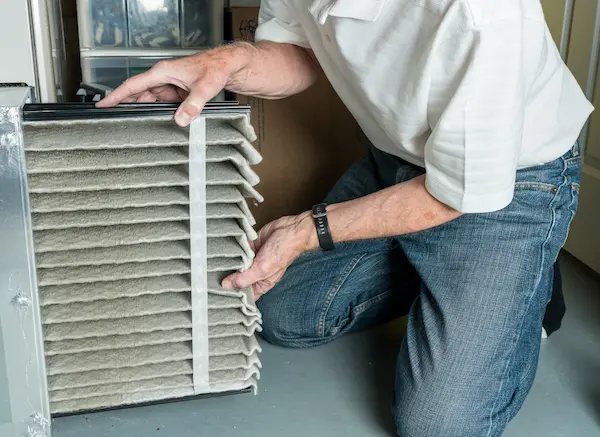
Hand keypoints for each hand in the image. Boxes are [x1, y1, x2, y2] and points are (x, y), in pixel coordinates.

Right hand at [96, 50, 234, 126]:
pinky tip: (154, 124)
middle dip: (125, 107)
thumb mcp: (205, 88)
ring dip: (142, 112)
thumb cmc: (215, 69)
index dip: (116, 95)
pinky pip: (161, 105)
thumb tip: (181, 120)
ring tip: (131, 127)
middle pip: (138, 95)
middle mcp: (162, 78)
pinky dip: (156, 113)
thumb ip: (193, 104)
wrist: (227, 66)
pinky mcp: (176, 94)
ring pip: (149, 101)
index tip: (102, 104)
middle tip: (113, 123)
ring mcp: (169, 86)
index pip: (133, 85)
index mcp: (162, 72)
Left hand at [222, 213, 316, 299]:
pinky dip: (232, 248)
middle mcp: (255, 272)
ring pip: (235, 264)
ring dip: (228, 262)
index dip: (233, 296)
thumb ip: (244, 278)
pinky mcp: (250, 246)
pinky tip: (225, 249)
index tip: (218, 296)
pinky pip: (237, 249)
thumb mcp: (262, 269)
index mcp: (261, 283)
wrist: (290, 229)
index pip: (244, 295)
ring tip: (214, 263)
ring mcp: (252, 259)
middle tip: (212, 278)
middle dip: (226, 278)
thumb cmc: (283, 251)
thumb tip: (226, 285)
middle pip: (236, 279)